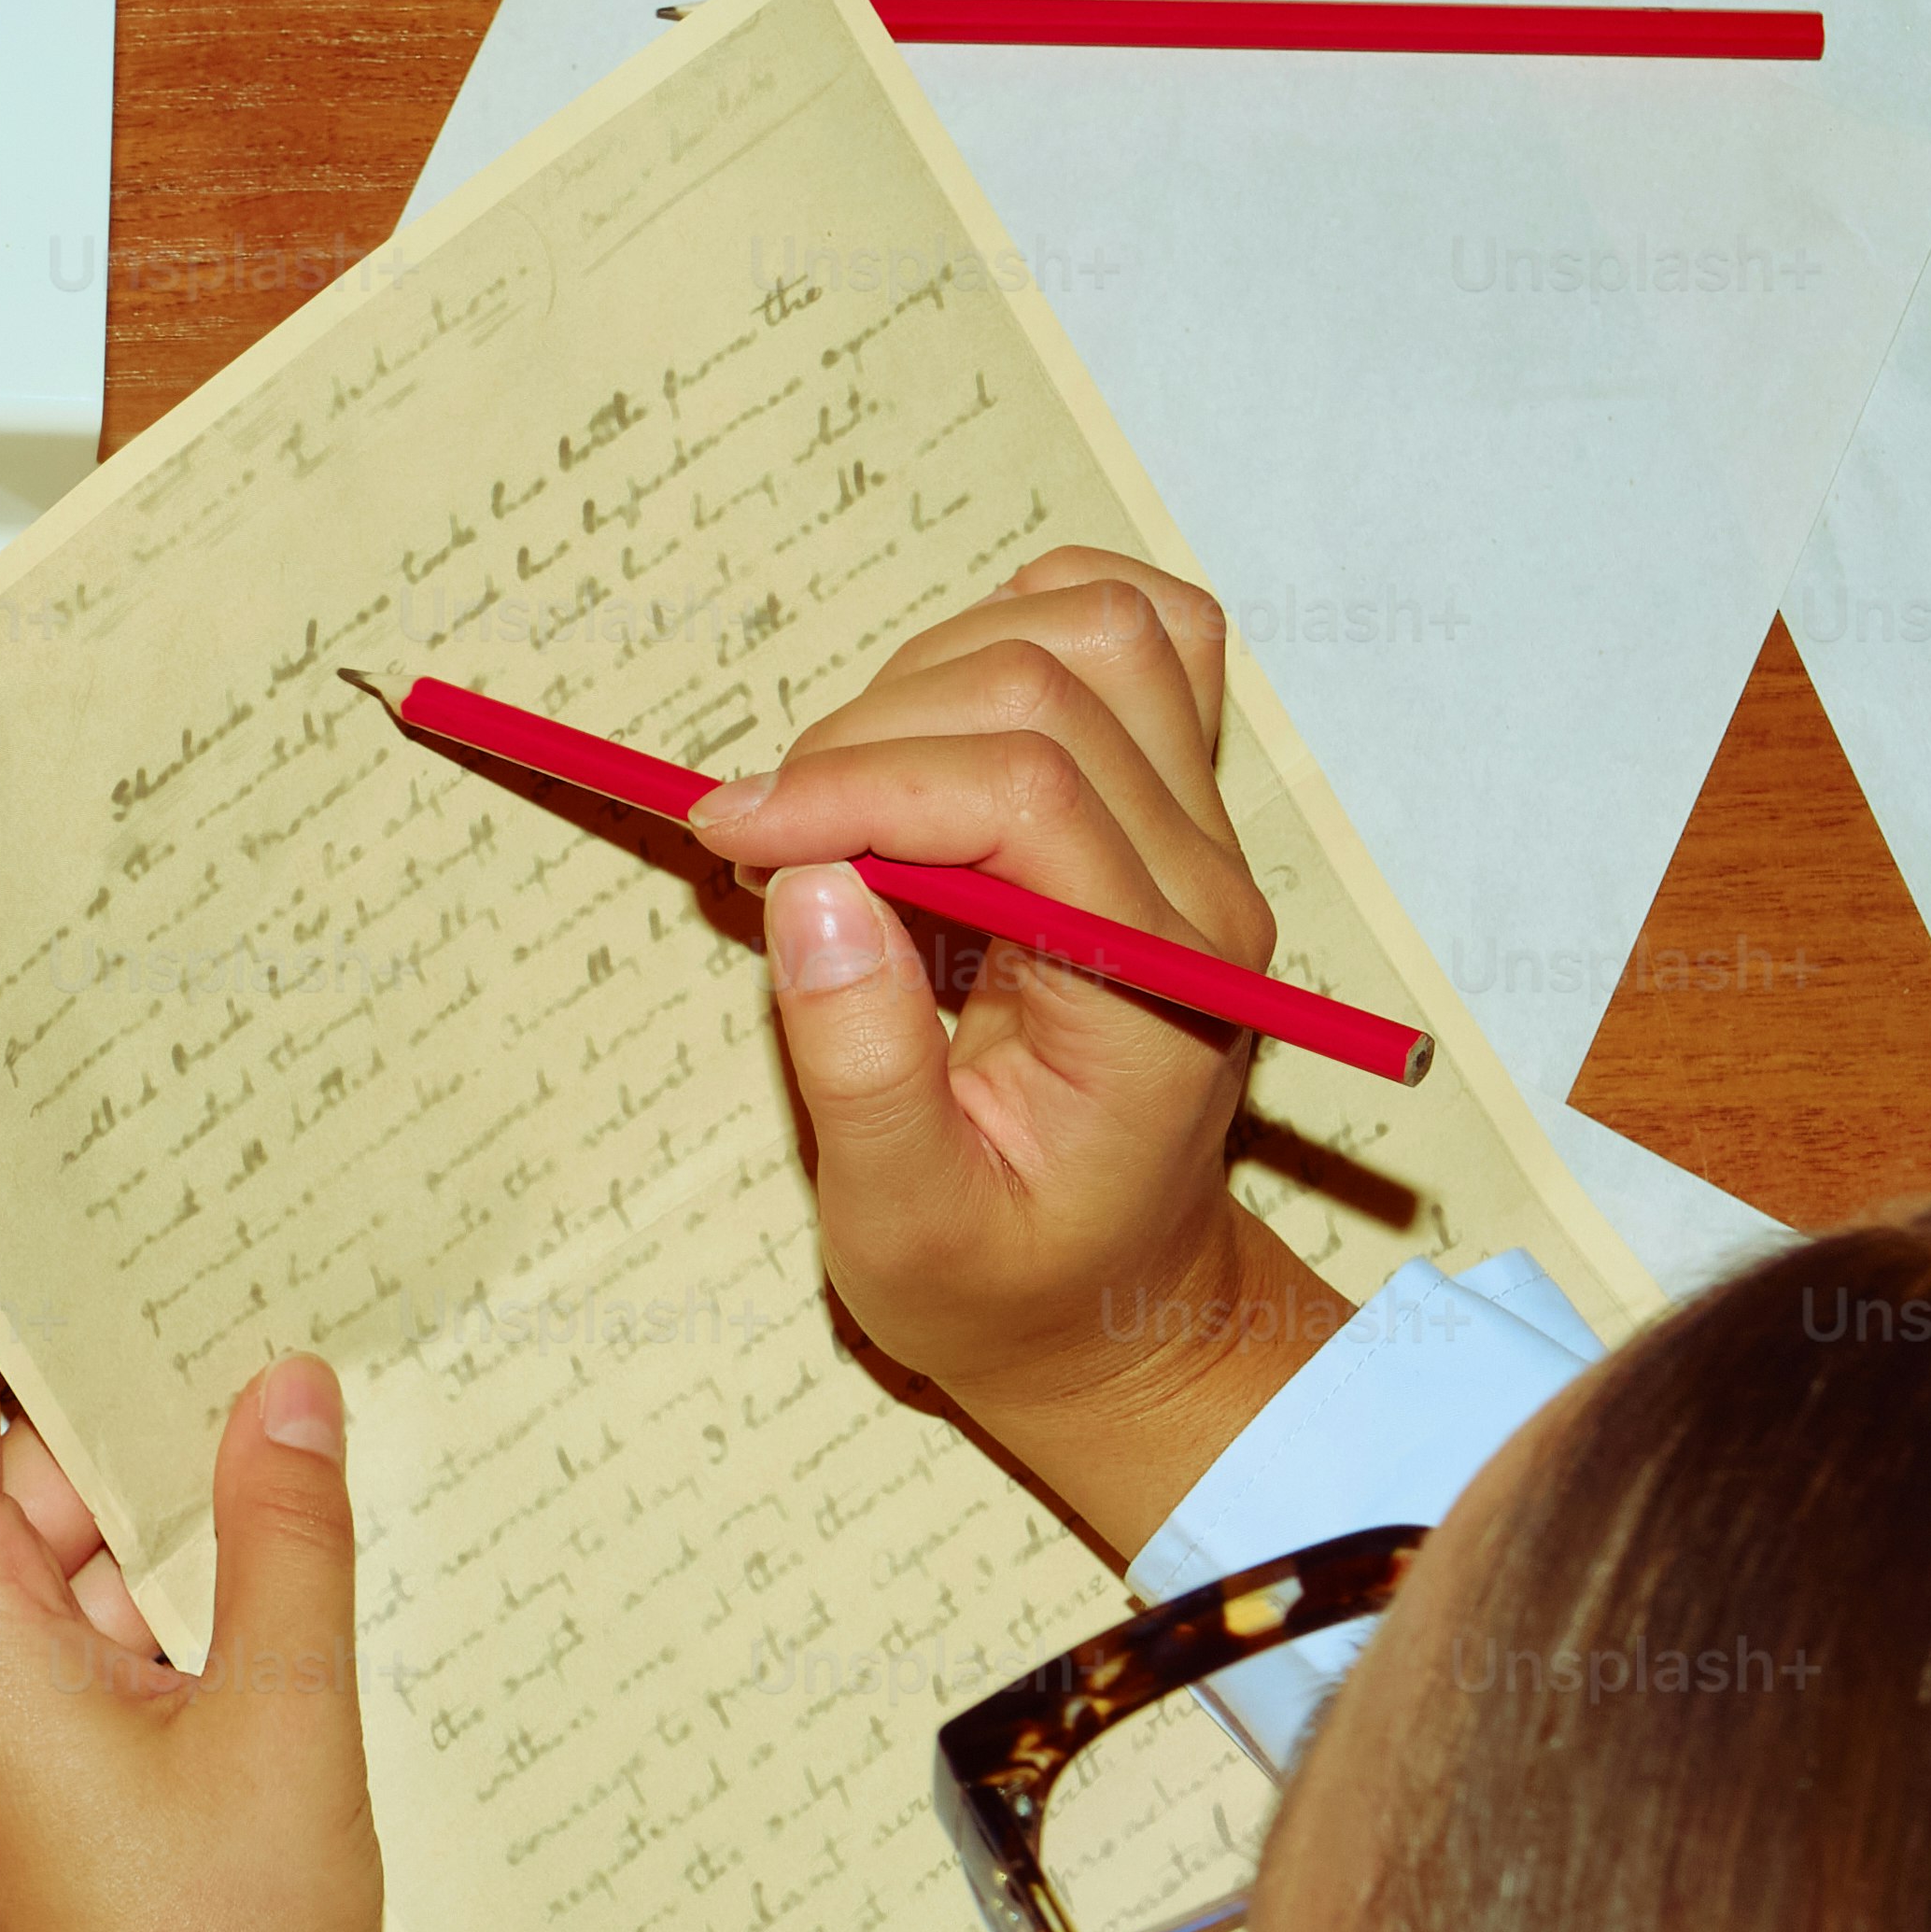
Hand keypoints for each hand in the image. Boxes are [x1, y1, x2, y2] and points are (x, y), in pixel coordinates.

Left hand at [0, 1261, 379, 1931]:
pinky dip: (153, 1600)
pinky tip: (268, 1573)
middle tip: (226, 1280)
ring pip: (48, 1555)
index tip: (28, 1172)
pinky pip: (69, 1641)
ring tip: (284, 1419)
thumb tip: (281, 1388)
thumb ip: (283, 1537)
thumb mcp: (282, 1725)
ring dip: (152, 1508)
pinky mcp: (13, 1786)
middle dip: (109, 1388)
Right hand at [682, 549, 1343, 1550]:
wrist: (1118, 1308)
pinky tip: (942, 712)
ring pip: (1094, 627)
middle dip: (870, 737)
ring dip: (936, 671)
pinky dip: (1030, 624)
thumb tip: (808, 881)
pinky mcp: (1174, 806)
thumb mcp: (905, 1224)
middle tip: (774, 840)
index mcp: (1152, 987)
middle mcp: (1201, 888)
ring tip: (848, 791)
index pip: (1019, 792)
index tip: (729, 832)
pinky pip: (1144, 636)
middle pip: (1046, 689)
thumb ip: (860, 1065)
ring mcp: (1201, 835)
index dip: (853, 785)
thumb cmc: (1008, 1282)